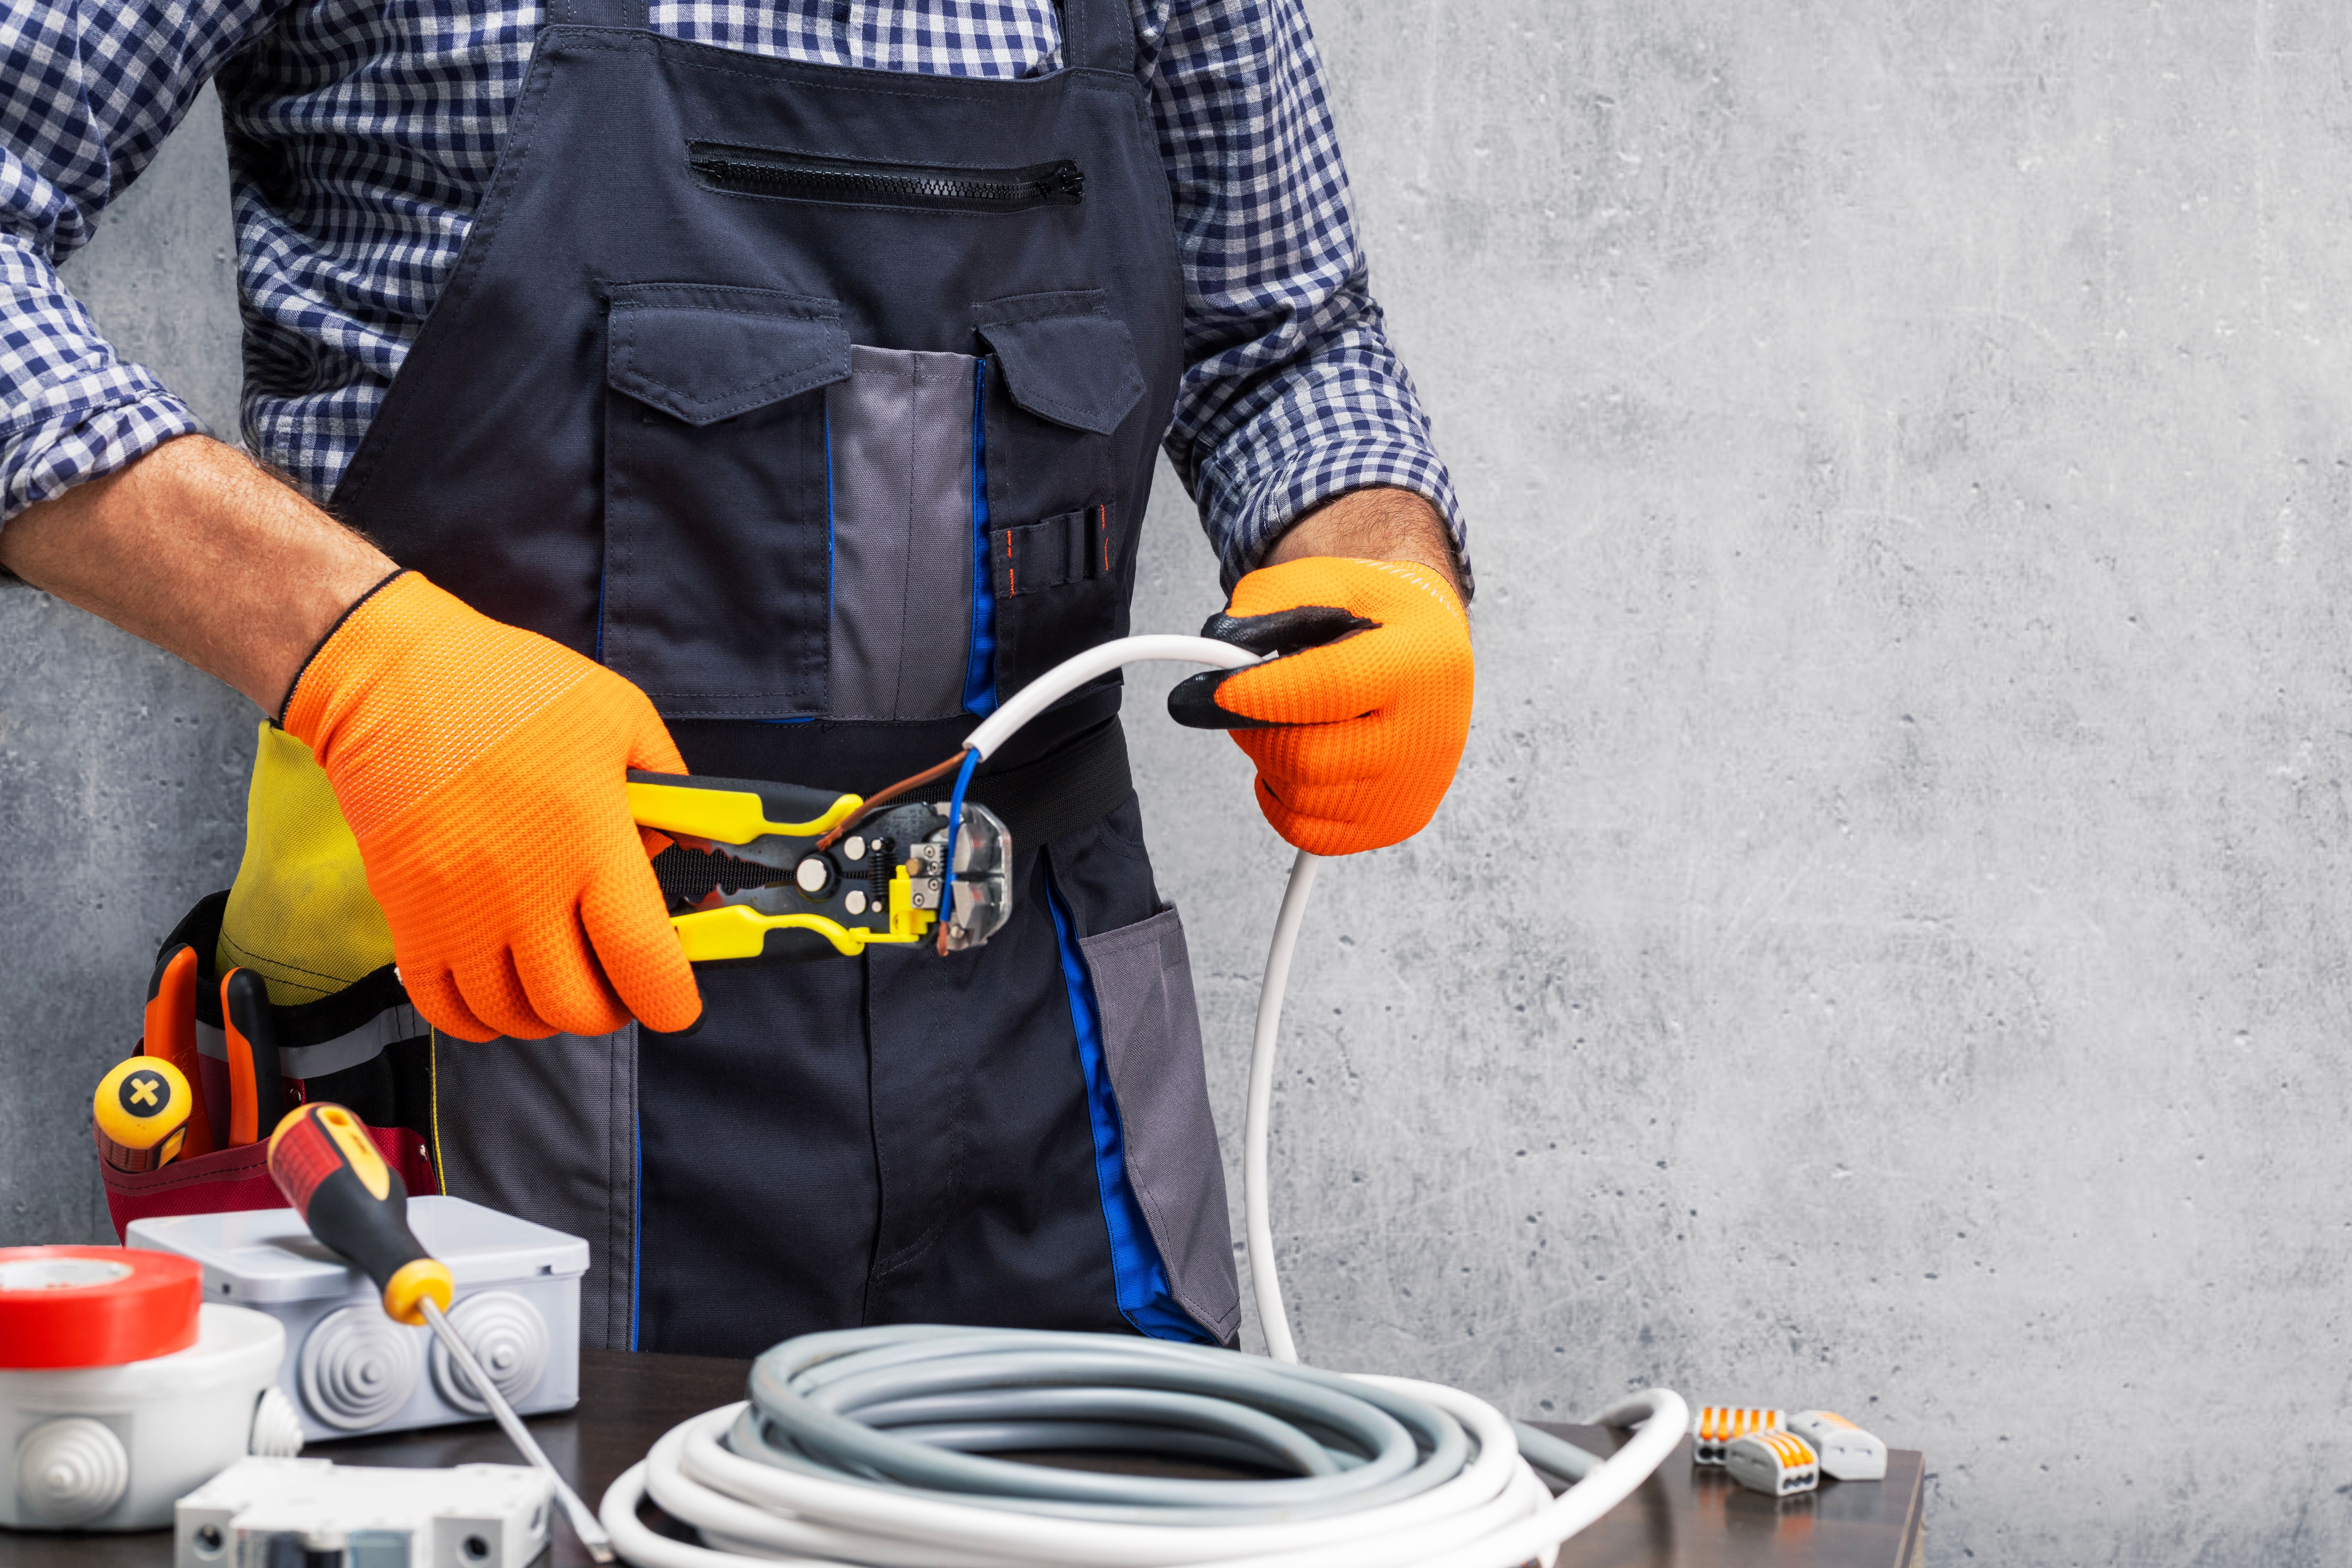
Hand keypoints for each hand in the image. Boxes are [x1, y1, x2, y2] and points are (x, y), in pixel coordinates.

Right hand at [283, 571, 700, 1040]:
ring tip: (563, 979)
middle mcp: (524, 892)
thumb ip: (673, 797)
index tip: (679, 1002)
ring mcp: (459, 911)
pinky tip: (501, 989)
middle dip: (612, 1010)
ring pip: (512, 1016)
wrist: (395, 679)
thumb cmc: (517, 690)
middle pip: (576, 1007)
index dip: (671, 1000)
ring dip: (548, 1015)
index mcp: (589, 843)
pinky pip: (444, 1009)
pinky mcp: (406, 917)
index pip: (643, 961)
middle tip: (621, 982)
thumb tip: (701, 862)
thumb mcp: (623, 722)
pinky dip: (480, 1018)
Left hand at [1169, 554, 1472, 854]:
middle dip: (1253, 732)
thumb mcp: (1326, 580)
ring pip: (1303, 799)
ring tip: (1277, 724)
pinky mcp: (1399, 822)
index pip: (1331, 689)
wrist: (1430, 652)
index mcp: (1419, 662)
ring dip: (1266, 762)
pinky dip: (1280, 802)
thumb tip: (1220, 641)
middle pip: (1309, 758)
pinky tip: (1289, 764)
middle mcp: (1428, 734)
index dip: (1260, 696)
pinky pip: (1310, 834)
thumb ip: (1268, 600)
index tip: (1206, 693)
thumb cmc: (1373, 616)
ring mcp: (1415, 787)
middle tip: (1236, 705)